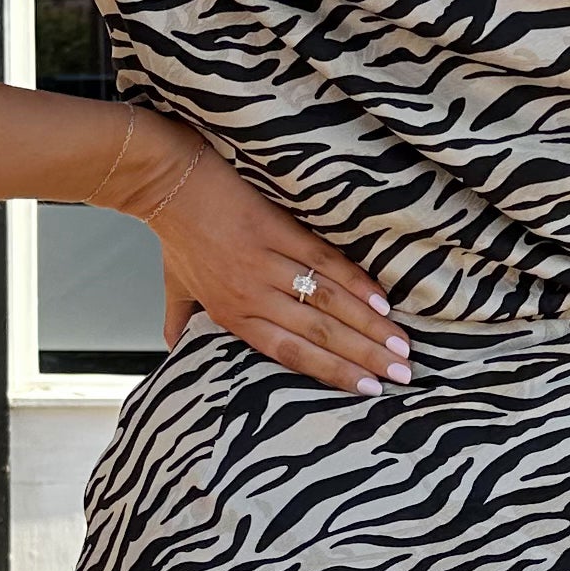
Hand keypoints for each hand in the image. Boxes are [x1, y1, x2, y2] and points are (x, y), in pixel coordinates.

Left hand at [117, 117, 409, 395]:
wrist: (166, 181)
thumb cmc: (176, 235)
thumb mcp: (176, 286)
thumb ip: (181, 321)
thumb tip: (174, 350)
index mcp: (232, 315)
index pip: (291, 353)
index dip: (333, 373)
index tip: (369, 389)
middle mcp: (252, 295)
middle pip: (319, 333)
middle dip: (365, 357)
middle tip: (403, 373)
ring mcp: (265, 262)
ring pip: (327, 303)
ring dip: (369, 326)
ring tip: (401, 343)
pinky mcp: (276, 229)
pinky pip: (323, 261)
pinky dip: (355, 282)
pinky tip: (381, 300)